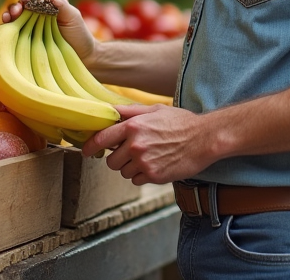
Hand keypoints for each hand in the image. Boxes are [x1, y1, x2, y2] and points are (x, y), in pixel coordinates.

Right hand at [5, 0, 97, 65]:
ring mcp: (31, 25)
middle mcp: (38, 13)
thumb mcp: (73, 17)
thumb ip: (63, 5)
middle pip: (24, 2)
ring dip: (11, 11)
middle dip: (19, 1)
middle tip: (21, 4)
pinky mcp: (26, 38)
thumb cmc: (79, 34)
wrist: (81, 56)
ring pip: (17, 14)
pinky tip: (6, 22)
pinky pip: (15, 29)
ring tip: (12, 14)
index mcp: (49, 4)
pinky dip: (8, 24)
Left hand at [84, 104, 215, 185]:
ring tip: (149, 156)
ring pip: (123, 172)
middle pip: (111, 160)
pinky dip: (143, 175)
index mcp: (133, 126)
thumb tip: (110, 110)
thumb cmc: (181, 122)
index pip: (102, 139)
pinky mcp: (154, 176)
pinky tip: (156, 164)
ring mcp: (144, 162)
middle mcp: (135, 145)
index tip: (85, 150)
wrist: (204, 139)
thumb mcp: (154, 110)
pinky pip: (137, 180)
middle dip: (117, 158)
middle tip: (131, 152)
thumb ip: (130, 112)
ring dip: (131, 167)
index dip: (90, 146)